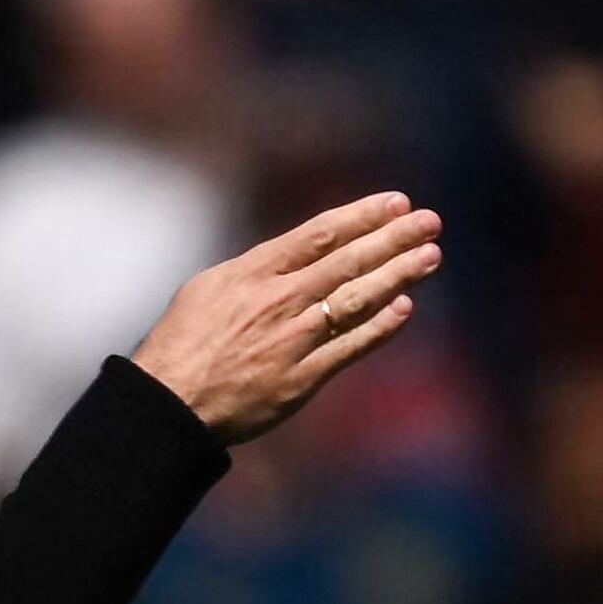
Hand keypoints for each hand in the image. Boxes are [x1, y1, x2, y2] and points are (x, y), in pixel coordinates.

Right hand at [132, 193, 441, 443]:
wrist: (171, 401)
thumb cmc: (183, 343)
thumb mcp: (209, 287)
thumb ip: (255, 270)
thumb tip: (288, 257)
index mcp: (256, 271)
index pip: (321, 234)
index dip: (363, 216)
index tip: (396, 202)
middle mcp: (281, 300)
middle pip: (349, 261)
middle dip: (394, 239)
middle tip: (431, 222)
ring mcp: (296, 339)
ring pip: (357, 300)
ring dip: (398, 276)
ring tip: (431, 256)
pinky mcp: (303, 378)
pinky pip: (351, 347)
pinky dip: (380, 326)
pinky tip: (405, 308)